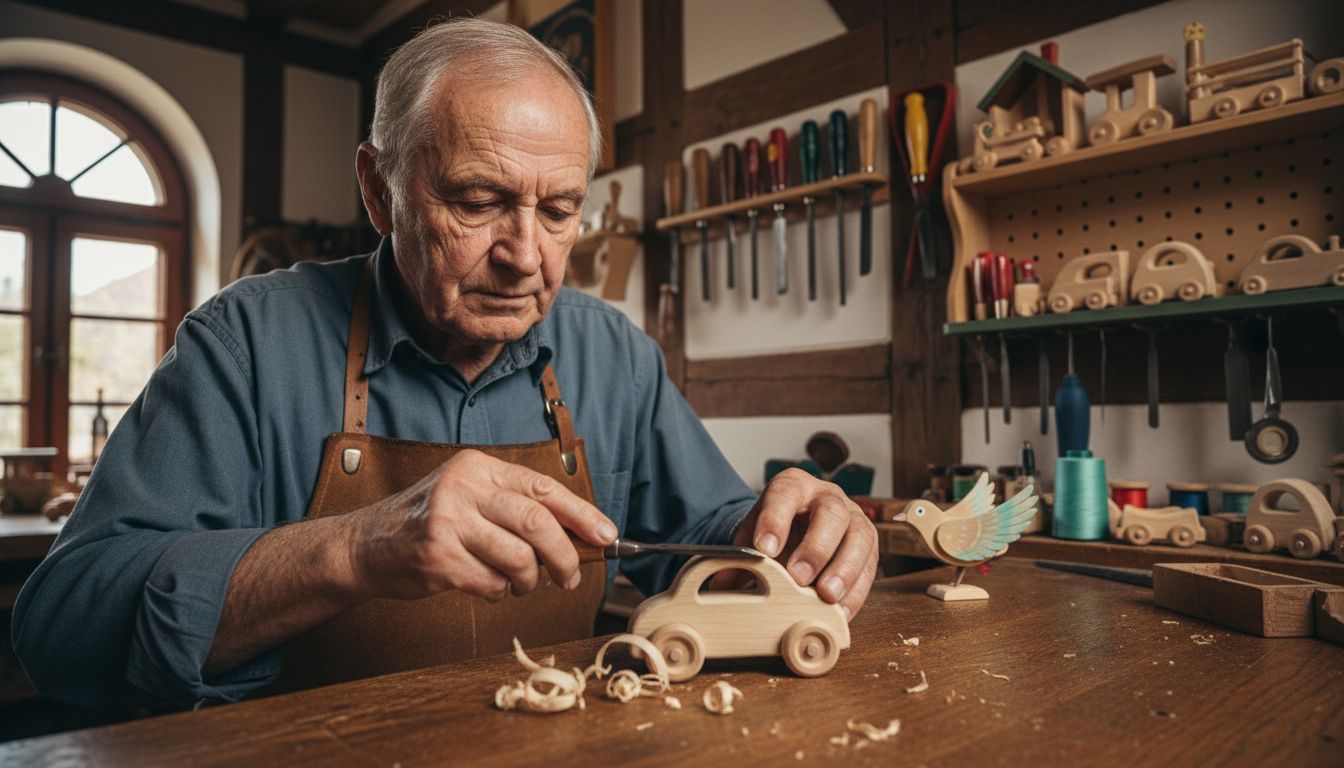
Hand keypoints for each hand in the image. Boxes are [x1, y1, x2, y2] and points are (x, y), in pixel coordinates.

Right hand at [345, 449, 617, 601]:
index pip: (543, 488)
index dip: (582, 514)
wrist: (365, 545)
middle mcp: (462, 487)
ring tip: (521, 583)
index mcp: (478, 467)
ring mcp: (447, 521)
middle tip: (571, 576)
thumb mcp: (469, 495)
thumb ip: (515, 506)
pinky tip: (486, 585)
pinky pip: (491, 583)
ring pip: (518, 557)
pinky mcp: (436, 558)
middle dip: (565, 555)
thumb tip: (580, 533)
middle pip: (537, 522)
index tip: (607, 536)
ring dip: (529, 580)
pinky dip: (498, 591)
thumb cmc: (429, 522)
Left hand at [725, 469, 876, 620]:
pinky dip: (856, 591)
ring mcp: (853, 518)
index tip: (764, 549)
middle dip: (816, 547)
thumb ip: (740, 559)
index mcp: (793, 486)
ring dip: (844, 570)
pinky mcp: (868, 546)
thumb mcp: (753, 538)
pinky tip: (840, 611)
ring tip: (826, 596)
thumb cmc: (774, 534)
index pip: (785, 493)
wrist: (795, 532)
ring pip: (860, 536)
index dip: (775, 520)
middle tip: (799, 577)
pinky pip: (870, 565)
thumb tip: (721, 587)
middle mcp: (828, 496)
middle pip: (831, 513)